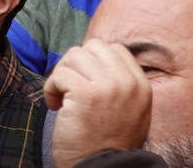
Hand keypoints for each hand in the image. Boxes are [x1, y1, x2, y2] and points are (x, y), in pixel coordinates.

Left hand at [44, 40, 151, 167]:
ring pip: (75, 55)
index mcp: (141, 85)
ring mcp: (107, 86)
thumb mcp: (133, 112)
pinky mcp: (85, 94)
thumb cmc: (109, 145)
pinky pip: (60, 75)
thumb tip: (97, 62)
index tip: (85, 81)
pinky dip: (51, 89)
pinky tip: (55, 106)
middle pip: (94, 47)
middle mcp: (127, 82)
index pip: (116, 50)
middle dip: (76, 64)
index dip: (94, 61)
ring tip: (62, 97)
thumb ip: (123, 85)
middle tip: (70, 86)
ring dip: (62, 74)